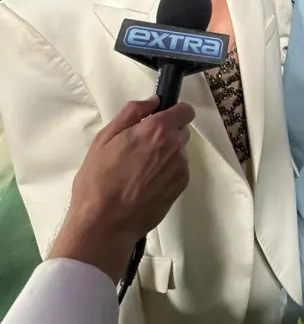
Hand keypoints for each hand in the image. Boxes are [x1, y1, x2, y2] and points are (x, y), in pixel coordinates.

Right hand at [49, 97, 194, 281]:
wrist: (105, 223)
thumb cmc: (98, 179)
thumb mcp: (105, 138)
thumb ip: (132, 113)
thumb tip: (153, 101)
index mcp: (157, 129)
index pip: (184, 111)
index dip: (174, 112)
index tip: (161, 119)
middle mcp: (174, 146)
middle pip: (181, 131)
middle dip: (166, 135)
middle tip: (141, 148)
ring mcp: (180, 168)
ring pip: (179, 152)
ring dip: (166, 155)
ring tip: (140, 170)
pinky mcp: (181, 187)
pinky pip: (178, 170)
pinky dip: (167, 173)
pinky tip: (146, 184)